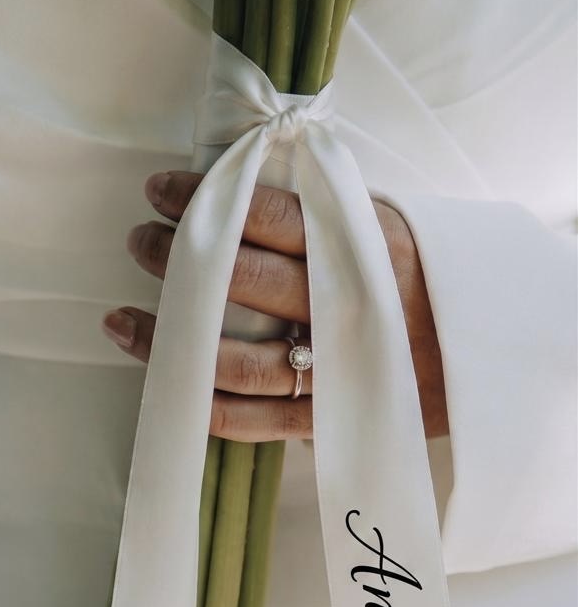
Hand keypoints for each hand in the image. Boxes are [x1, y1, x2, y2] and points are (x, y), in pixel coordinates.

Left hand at [101, 171, 447, 442]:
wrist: (482, 355)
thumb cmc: (418, 281)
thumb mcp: (384, 228)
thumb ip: (321, 213)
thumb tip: (241, 185)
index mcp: (363, 249)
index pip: (270, 216)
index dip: (207, 199)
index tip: (160, 189)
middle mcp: (347, 309)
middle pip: (245, 281)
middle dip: (180, 259)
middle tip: (139, 242)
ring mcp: (335, 371)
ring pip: (237, 360)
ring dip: (172, 339)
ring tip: (124, 318)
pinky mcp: (326, 421)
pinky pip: (253, 420)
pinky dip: (204, 403)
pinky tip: (164, 381)